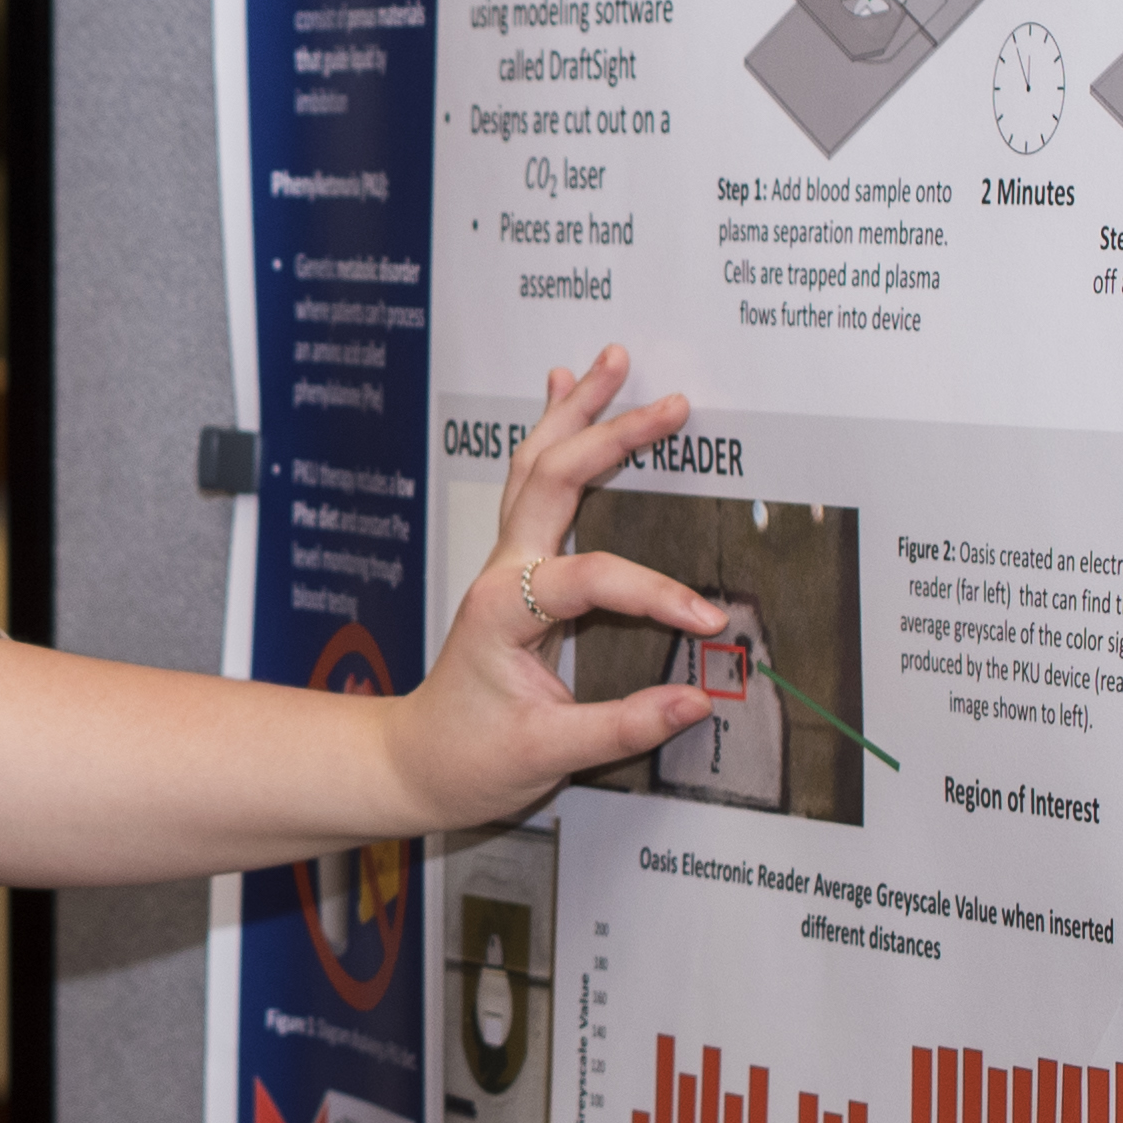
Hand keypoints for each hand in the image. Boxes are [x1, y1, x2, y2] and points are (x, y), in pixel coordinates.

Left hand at [369, 346, 728, 830]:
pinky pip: (533, 486)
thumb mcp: (548, 753)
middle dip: (612, 434)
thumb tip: (695, 701)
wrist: (415, 761)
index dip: (655, 594)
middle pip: (554, 480)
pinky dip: (552, 436)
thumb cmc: (468, 758)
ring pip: (536, 467)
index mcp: (505, 610)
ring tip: (611, 360)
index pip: (593, 578)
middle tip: (671, 402)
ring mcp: (505, 564)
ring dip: (576, 413)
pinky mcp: (516, 570)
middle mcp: (502, 573)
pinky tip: (561, 395)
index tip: (707, 619)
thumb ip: (623, 725)